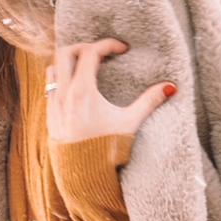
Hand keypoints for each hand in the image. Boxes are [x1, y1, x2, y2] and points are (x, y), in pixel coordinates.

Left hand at [46, 38, 175, 143]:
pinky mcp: (49, 113)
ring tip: (88, 67)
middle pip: (65, 52)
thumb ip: (149, 102)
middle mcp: (63, 94)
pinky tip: (78, 87)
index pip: (90, 52)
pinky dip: (62, 78)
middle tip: (101, 53)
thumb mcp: (129, 123)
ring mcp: (53, 103)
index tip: (122, 48)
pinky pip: (50, 85)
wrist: (83, 176)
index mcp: (82, 91)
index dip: (107, 44)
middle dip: (84, 46)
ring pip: (52, 67)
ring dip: (68, 61)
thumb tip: (170, 87)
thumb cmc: (106, 149)